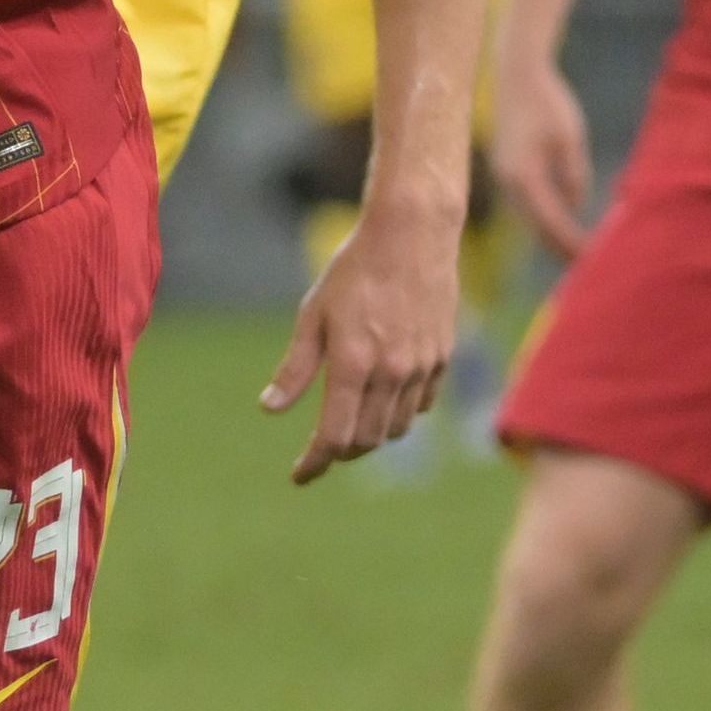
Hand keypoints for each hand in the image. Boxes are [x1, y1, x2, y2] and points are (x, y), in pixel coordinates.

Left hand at [261, 200, 460, 484]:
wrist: (412, 236)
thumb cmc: (353, 271)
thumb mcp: (313, 316)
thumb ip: (295, 368)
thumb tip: (269, 409)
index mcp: (353, 364)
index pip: (334, 436)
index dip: (314, 462)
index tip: (299, 475)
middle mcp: (391, 372)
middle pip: (366, 440)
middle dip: (341, 453)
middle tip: (321, 451)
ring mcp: (421, 367)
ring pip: (396, 427)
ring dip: (371, 436)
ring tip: (350, 427)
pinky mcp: (442, 357)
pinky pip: (422, 405)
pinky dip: (400, 413)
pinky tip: (383, 401)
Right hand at [494, 58, 596, 257]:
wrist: (518, 76)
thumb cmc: (548, 103)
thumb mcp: (569, 140)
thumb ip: (573, 176)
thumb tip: (574, 205)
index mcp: (524, 177)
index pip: (551, 222)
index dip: (571, 243)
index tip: (591, 260)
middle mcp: (508, 182)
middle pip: (535, 226)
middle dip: (560, 246)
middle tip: (587, 265)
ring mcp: (504, 176)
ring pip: (529, 216)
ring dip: (551, 233)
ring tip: (576, 249)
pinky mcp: (507, 168)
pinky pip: (526, 202)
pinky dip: (544, 216)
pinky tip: (561, 221)